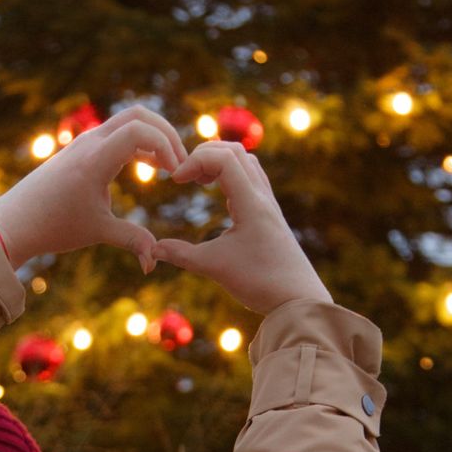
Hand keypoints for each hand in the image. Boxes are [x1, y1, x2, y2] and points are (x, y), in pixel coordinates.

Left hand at [0, 105, 186, 270]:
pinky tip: (149, 167)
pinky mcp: (82, 148)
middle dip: (167, 135)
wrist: (13, 221)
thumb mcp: (98, 232)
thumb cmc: (54, 226)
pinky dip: (139, 142)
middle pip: (139, 115)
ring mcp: (84, 141)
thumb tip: (153, 264)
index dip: (166, 147)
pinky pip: (117, 132)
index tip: (176, 175)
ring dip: (154, 137)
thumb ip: (133, 241)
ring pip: (128, 120)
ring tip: (170, 167)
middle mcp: (90, 142)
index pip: (140, 131)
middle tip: (183, 163)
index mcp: (95, 160)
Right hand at [149, 142, 332, 315]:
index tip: (175, 180)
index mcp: (252, 203)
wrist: (299, 300)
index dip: (194, 161)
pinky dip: (231, 175)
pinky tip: (219, 195)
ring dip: (220, 162)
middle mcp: (263, 197)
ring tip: (198, 180)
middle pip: (235, 151)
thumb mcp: (215, 267)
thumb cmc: (261, 283)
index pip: (223, 158)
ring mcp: (269, 204)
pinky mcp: (270, 215)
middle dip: (204, 155)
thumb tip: (152, 250)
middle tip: (184, 176)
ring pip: (246, 162)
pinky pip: (252, 179)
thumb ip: (181, 255)